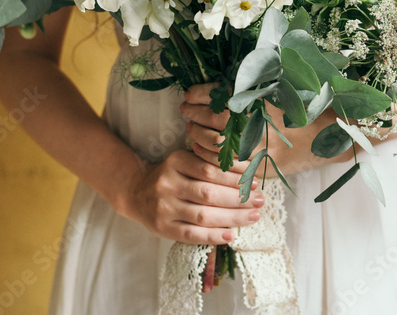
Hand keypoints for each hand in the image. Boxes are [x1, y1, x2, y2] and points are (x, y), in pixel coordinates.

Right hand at [118, 148, 264, 245]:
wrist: (136, 193)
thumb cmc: (171, 176)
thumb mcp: (185, 161)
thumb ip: (208, 163)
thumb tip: (246, 172)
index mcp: (176, 161)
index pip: (210, 170)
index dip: (235, 177)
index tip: (255, 182)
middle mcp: (168, 183)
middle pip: (209, 193)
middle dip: (238, 198)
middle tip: (260, 200)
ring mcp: (164, 207)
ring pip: (203, 215)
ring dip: (232, 218)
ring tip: (253, 217)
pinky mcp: (163, 227)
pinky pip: (191, 234)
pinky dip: (213, 236)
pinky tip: (231, 236)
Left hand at [180, 83, 351, 177]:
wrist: (331, 134)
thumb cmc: (306, 106)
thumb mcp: (280, 87)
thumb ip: (253, 83)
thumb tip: (218, 81)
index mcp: (262, 101)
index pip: (220, 96)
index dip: (200, 94)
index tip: (189, 93)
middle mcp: (259, 125)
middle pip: (212, 119)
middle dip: (193, 113)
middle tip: (184, 110)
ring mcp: (259, 148)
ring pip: (215, 144)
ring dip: (196, 134)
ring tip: (191, 128)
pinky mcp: (261, 167)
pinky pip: (226, 165)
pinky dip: (208, 157)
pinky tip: (202, 149)